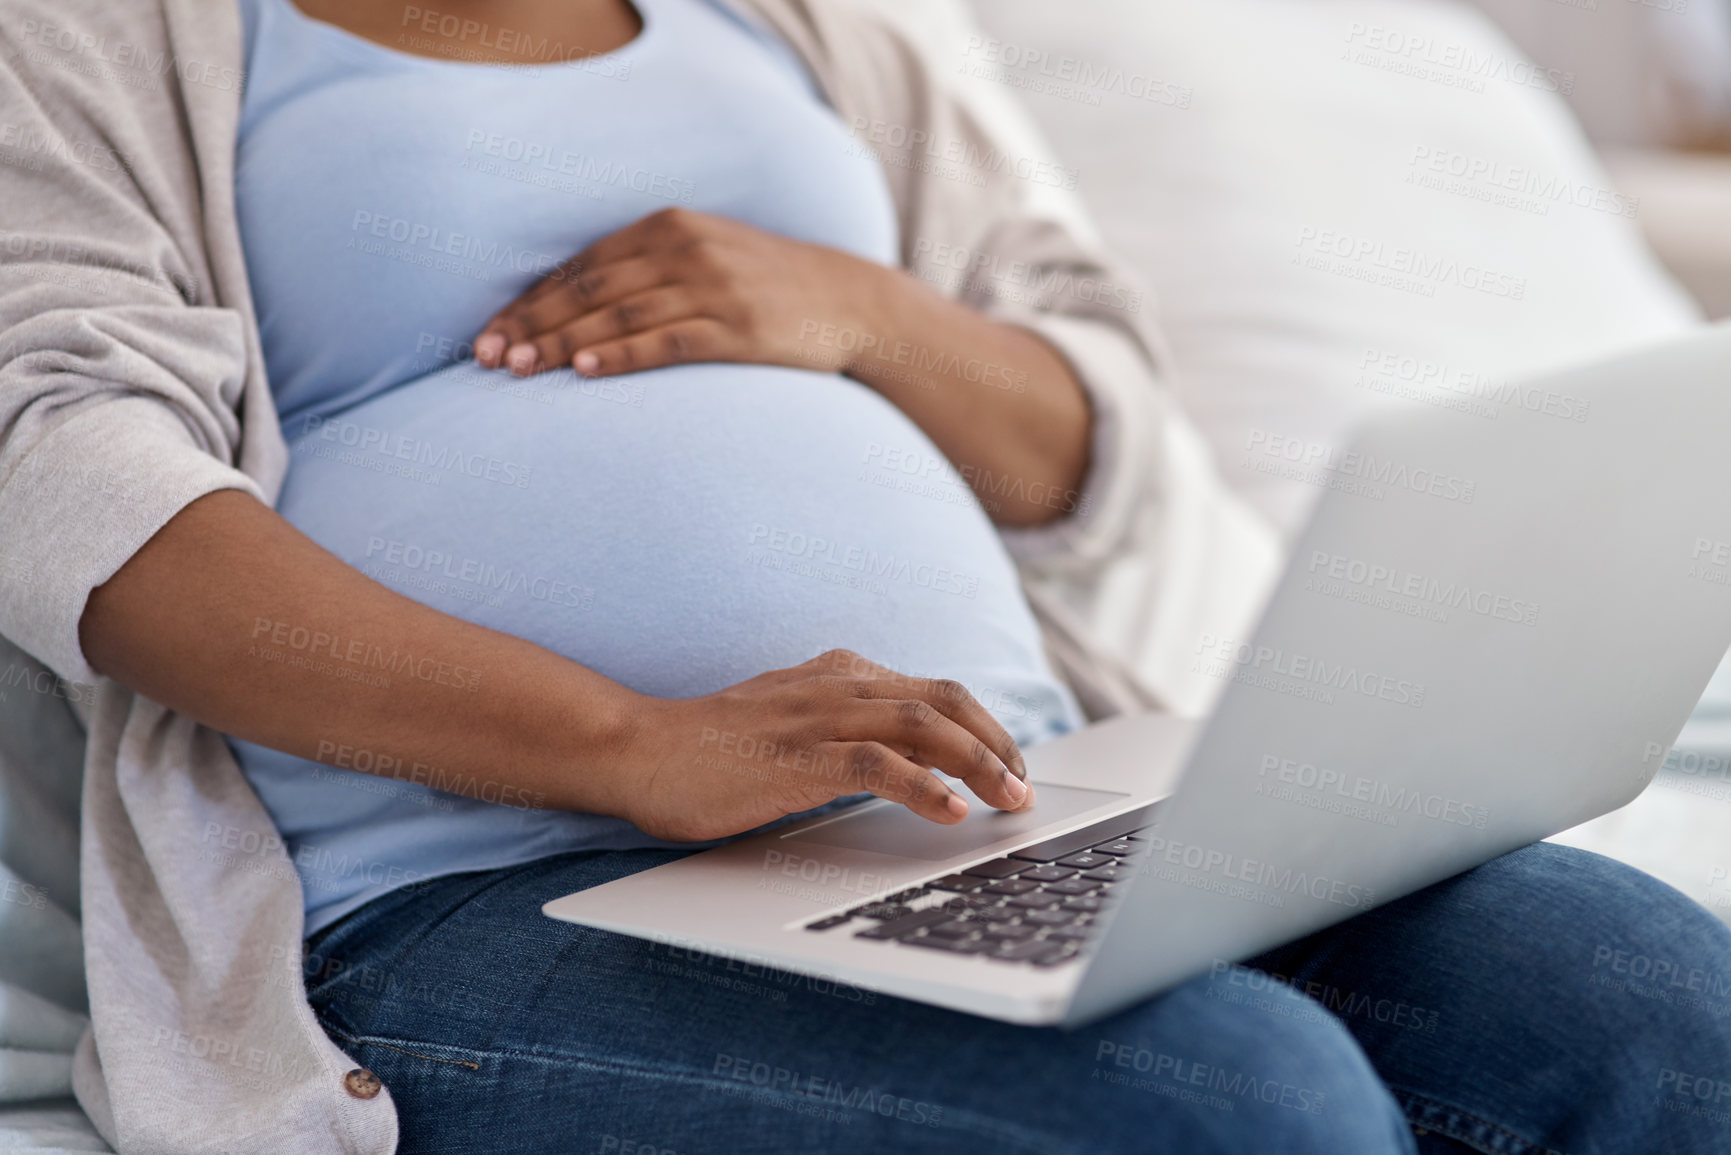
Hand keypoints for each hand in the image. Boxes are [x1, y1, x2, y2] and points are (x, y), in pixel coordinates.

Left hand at [474, 207, 884, 378]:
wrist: (848, 301)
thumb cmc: (766, 286)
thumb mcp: (705, 256)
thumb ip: (647, 270)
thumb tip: (573, 308)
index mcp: (668, 227)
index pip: (580, 268)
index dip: (529, 303)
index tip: (487, 335)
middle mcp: (685, 250)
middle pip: (589, 291)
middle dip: (531, 326)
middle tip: (487, 359)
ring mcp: (713, 289)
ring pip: (618, 317)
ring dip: (562, 344)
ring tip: (520, 370)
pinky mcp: (739, 329)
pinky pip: (667, 341)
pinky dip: (621, 354)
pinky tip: (585, 370)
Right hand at [607, 649, 1034, 842]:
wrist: (638, 749)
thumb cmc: (711, 749)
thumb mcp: (791, 726)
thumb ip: (844, 733)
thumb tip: (907, 767)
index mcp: (839, 676)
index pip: (935, 692)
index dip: (985, 727)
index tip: (1012, 765)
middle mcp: (837, 686)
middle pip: (945, 702)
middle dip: (997, 744)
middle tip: (1024, 788)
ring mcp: (818, 719)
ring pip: (924, 727)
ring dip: (979, 764)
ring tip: (1010, 800)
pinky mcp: (797, 758)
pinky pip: (878, 766)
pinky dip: (925, 787)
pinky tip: (952, 812)